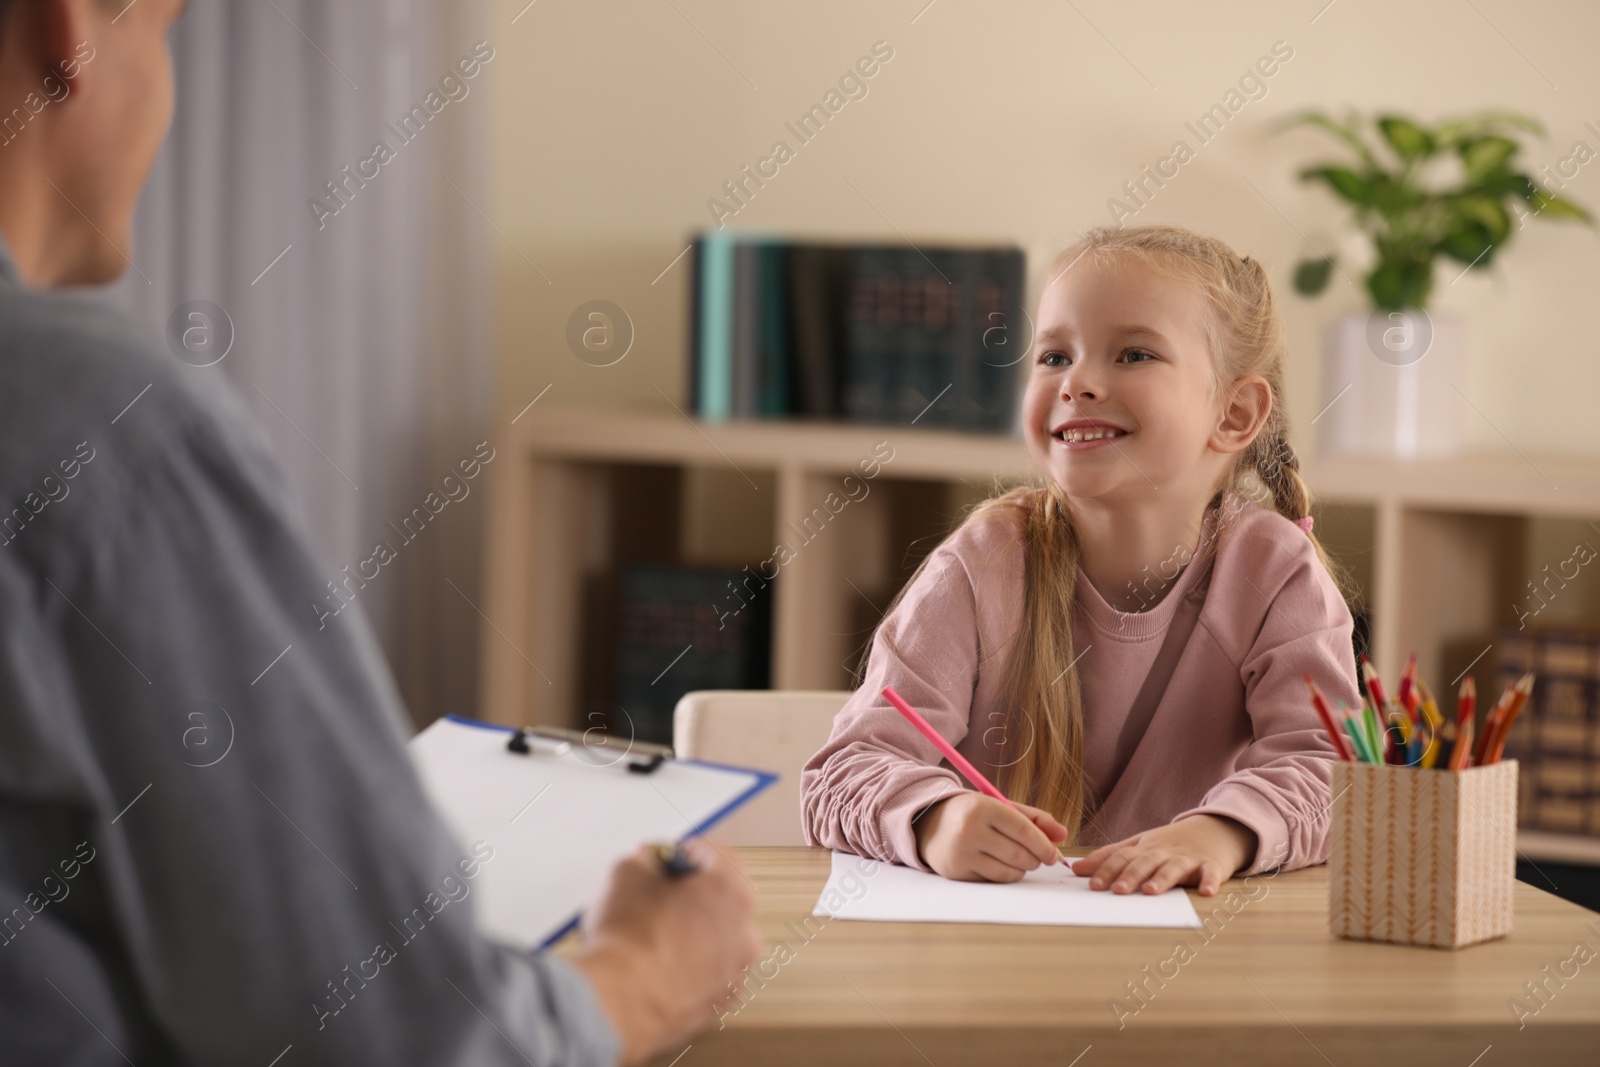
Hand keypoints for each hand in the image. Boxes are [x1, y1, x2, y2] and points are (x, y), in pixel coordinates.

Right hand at [571, 839, 762, 1065]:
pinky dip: (690, 970)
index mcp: (731, 890)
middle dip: (692, 897)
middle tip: (657, 898)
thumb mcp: (627, 871)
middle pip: (722, 901)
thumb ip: (647, 860)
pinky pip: (708, 976)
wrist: (620, 1001)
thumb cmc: (629, 936)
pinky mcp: (720, 1006)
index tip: (668, 861)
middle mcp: (745, 932)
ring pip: (717, 941)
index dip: (688, 855)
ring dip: (692, 935)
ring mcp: (735, 973)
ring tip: (653, 939)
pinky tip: (657, 969)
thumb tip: (648, 864)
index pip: (718, 858)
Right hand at [912, 792, 1067, 881]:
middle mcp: (969, 830)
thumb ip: (1033, 818)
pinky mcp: (957, 872)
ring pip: (1009, 872)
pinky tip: (1000, 864)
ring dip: (1022, 869)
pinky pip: (994, 880)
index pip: (1023, 830)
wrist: (928, 824)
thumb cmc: (972, 814)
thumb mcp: (999, 807)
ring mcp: (962, 853)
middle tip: (1038, 858)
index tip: (1054, 854)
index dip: (1044, 845)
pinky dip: (1005, 875)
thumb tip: (1062, 835)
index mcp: (982, 807)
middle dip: (1036, 859)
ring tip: (1019, 859)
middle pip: (1019, 854)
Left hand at [1070, 814, 1255, 895]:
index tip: (1093, 885)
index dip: (1108, 870)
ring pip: (1175, 867)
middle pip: (1146, 862)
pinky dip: (1210, 881)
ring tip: (1151, 891)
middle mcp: (1165, 852)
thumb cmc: (1170, 843)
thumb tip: (1075, 869)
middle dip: (1131, 875)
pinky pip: (1211, 873)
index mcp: (1145, 848)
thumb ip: (1109, 857)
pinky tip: (1205, 892)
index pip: (1123, 857)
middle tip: (1118, 891)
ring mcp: (1189, 858)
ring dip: (1163, 878)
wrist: (1214, 829)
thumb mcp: (1139, 845)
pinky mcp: (1213, 865)